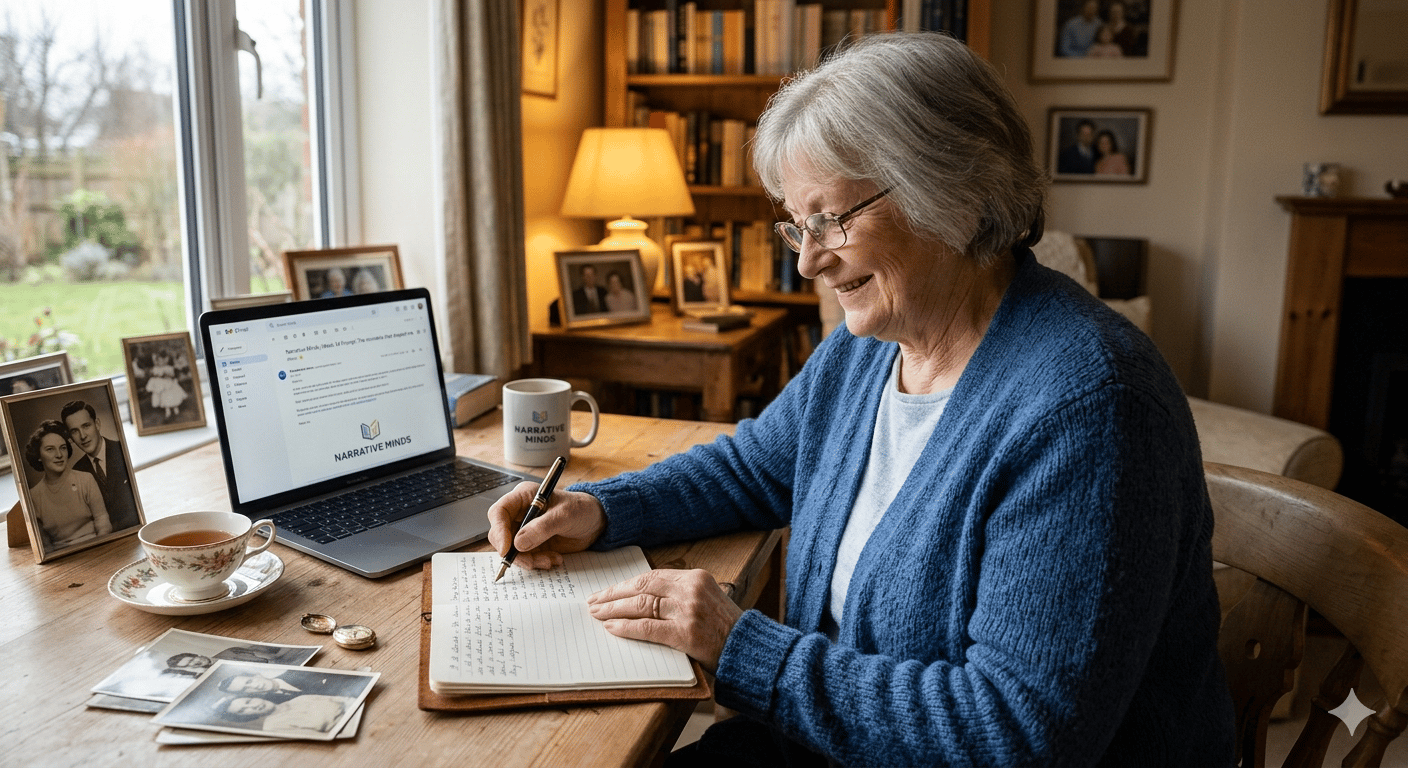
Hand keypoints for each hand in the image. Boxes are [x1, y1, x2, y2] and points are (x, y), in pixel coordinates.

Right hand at [486, 483, 606, 569]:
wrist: (595, 522)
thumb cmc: (581, 509)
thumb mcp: (564, 516)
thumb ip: (541, 528)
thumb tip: (518, 543)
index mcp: (523, 497)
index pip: (499, 512)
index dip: (498, 530)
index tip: (507, 548)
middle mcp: (520, 513)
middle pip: (501, 535)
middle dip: (514, 552)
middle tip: (531, 562)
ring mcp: (525, 530)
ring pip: (512, 550)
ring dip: (529, 560)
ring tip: (550, 560)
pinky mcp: (533, 544)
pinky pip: (526, 558)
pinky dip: (538, 562)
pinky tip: (555, 559)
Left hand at [587, 569, 742, 672]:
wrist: (750, 649)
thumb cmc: (726, 628)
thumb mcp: (707, 599)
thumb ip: (680, 594)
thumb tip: (640, 599)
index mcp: (696, 577)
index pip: (651, 576)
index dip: (625, 584)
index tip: (608, 591)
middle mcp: (691, 589)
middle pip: (642, 587)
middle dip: (613, 595)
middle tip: (594, 602)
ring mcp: (688, 611)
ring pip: (641, 605)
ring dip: (614, 610)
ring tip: (597, 615)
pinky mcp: (686, 633)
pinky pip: (648, 628)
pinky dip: (627, 628)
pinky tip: (612, 628)